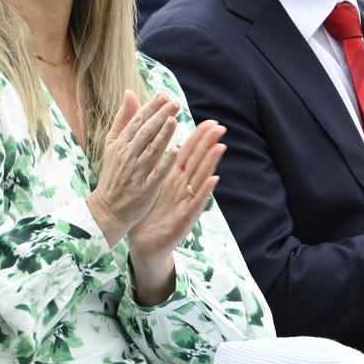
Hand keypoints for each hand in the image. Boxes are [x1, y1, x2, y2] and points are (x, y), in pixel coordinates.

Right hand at [86, 91, 180, 246]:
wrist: (108, 207)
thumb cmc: (114, 173)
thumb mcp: (112, 143)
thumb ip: (122, 119)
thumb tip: (130, 93)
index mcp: (120, 144)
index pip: (137, 121)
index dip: (151, 108)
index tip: (164, 95)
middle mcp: (127, 155)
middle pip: (145, 132)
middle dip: (160, 116)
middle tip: (175, 103)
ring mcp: (136, 172)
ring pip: (151, 150)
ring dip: (163, 135)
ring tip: (174, 119)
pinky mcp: (145, 188)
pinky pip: (156, 173)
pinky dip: (165, 162)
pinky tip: (176, 150)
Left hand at [127, 120, 224, 304]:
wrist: (143, 243)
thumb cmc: (148, 212)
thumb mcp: (151, 183)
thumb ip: (158, 164)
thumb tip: (159, 142)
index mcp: (173, 179)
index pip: (188, 154)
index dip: (198, 138)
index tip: (209, 121)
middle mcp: (184, 188)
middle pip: (198, 163)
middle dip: (208, 145)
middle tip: (220, 127)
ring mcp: (186, 203)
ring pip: (200, 180)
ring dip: (211, 163)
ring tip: (221, 147)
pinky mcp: (184, 219)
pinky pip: (196, 203)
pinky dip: (204, 192)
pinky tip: (213, 181)